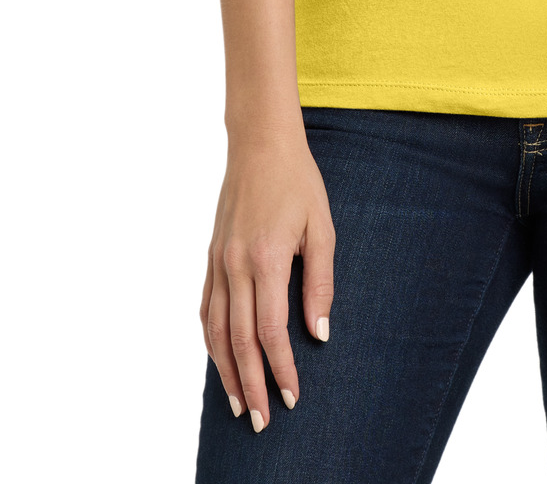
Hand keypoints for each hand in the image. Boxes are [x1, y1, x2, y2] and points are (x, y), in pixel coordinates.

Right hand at [200, 132, 334, 431]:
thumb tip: (319, 333)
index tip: (292, 395)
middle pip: (240, 340)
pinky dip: (211, 340)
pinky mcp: (210, 257)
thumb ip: (320, 283)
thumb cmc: (298, 183)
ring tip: (239, 404)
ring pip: (216, 331)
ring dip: (226, 371)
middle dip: (252, 384)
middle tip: (263, 421)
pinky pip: (206, 308)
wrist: (260, 144)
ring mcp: (218, 262)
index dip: (281, 368)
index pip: (271, 330)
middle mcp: (236, 266)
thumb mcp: (321, 228)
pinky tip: (220, 359)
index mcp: (267, 259)